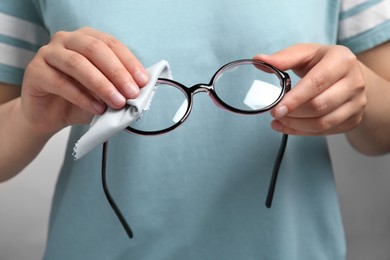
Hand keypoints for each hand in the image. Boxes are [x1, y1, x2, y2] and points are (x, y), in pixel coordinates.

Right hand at [21, 27, 147, 135]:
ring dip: (101, 84)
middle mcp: (67, 39)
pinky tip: (96, 109)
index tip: (143, 81)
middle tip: (131, 92)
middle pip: (95, 49)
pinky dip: (82, 97)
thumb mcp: (104, 93)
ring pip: (77, 64)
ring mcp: (48, 53)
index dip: (129, 62)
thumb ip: (120, 87)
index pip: (112, 44)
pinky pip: (60, 82)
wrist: (49, 116)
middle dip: (117, 72)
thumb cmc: (80, 100)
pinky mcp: (34, 71)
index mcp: (87, 38)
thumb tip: (141, 89)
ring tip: (117, 102)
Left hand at [254, 43, 366, 135]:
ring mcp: (357, 103)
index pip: (316, 83)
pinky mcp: (354, 119)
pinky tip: (288, 127)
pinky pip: (325, 132)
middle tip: (275, 113)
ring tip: (279, 121)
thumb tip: (259, 60)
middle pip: (319, 106)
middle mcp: (355, 82)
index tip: (276, 109)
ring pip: (323, 123)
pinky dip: (303, 132)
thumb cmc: (322, 62)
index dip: (294, 99)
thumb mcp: (305, 53)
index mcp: (342, 61)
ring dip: (296, 125)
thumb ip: (283, 58)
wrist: (349, 75)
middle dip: (292, 114)